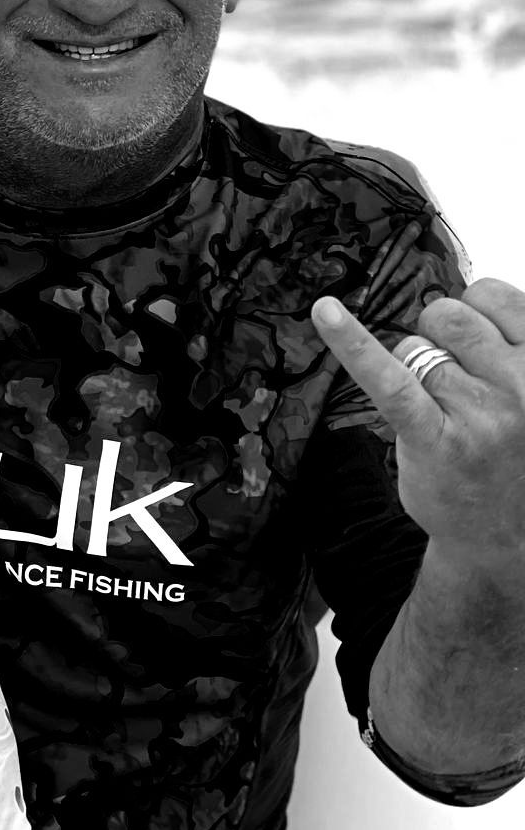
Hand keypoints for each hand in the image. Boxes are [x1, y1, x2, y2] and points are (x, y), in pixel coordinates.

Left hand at [312, 280, 524, 565]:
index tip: (469, 341)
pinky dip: (351, 343)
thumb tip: (458, 303)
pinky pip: (387, 377)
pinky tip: (325, 314)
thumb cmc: (511, 453)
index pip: (491, 296)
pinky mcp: (434, 436)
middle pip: (448, 317)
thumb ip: (506, 345)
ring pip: (414, 349)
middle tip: (449, 385)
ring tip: (441, 413)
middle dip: (436, 339)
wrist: (503, 533)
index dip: (470, 313)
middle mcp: (522, 384)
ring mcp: (480, 412)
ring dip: (413, 372)